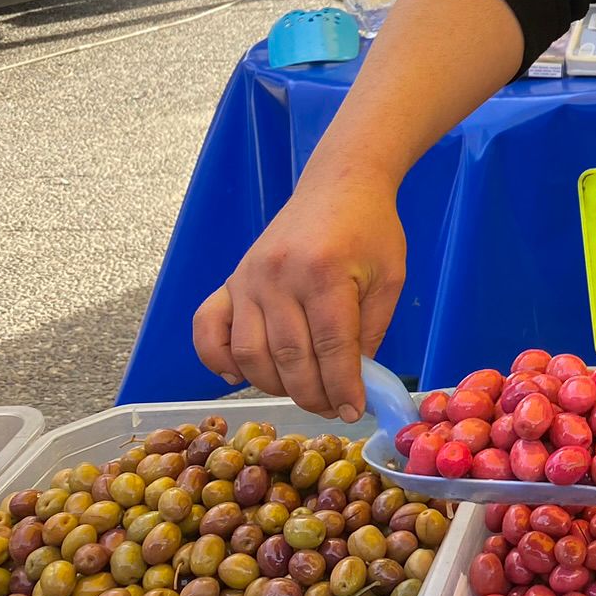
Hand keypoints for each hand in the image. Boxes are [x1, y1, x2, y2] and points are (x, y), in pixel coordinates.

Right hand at [194, 172, 405, 420]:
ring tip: (304, 391)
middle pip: (288, 357)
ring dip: (274, 385)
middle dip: (312, 394)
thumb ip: (371, 332)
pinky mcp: (230, 279)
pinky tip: (241, 376)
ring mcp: (248, 278)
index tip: (353, 411)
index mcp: (324, 273)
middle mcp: (278, 277)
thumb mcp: (389, 278)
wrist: (340, 183)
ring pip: (248, 354)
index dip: (342, 387)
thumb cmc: (371, 230)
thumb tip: (354, 386)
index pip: (330, 347)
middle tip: (332, 408)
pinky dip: (216, 360)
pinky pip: (207, 329)